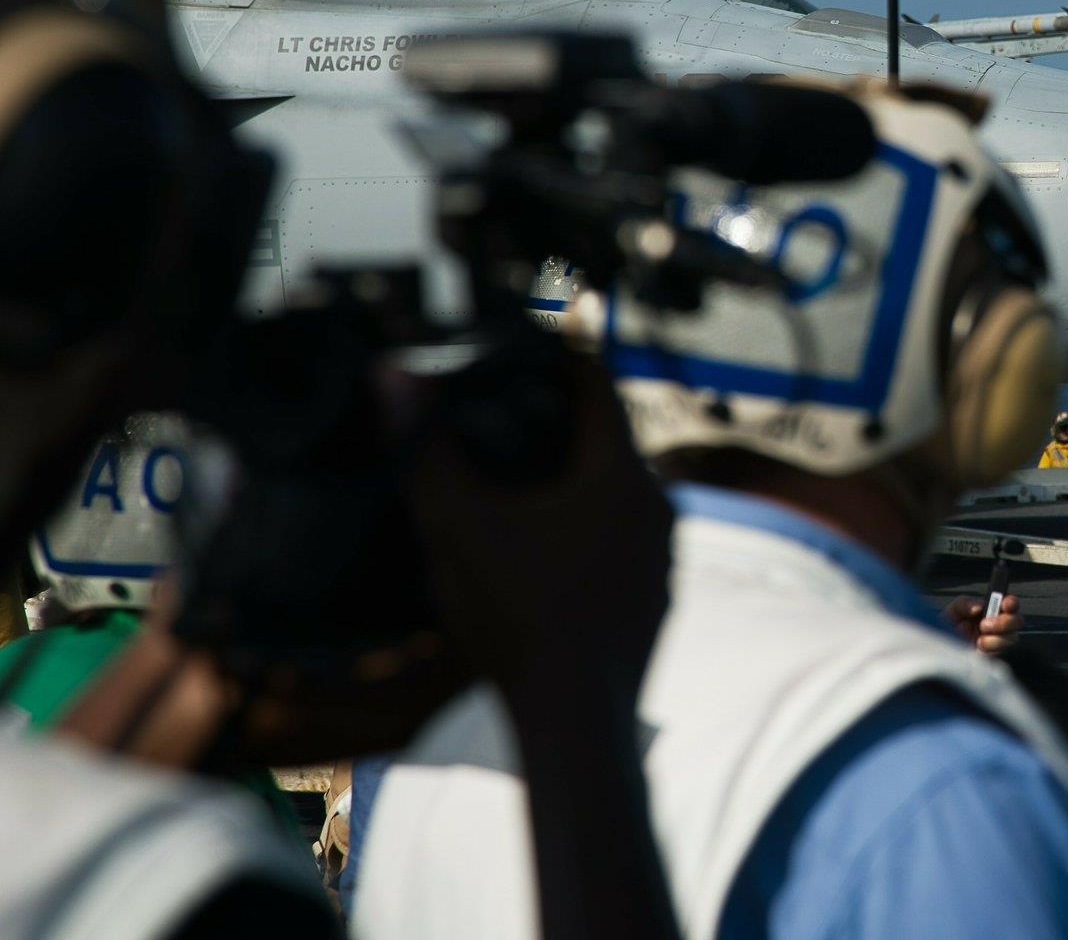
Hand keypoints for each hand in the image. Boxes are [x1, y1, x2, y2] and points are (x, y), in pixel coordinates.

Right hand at [402, 340, 669, 704]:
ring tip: (525, 483)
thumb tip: (395, 375)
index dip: (561, 362)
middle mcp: (659, 506)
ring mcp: (667, 556)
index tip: (528, 351)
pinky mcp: (660, 596)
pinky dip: (591, 532)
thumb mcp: (458, 526)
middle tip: (514, 414)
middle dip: (563, 425)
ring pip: (621, 495)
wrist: (576, 722)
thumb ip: (426, 447)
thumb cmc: (521, 621)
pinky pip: (626, 542)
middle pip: (611, 440)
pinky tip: (550, 550)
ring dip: (578, 483)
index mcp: (620, 475)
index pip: (598, 387)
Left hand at [943, 593, 1021, 653]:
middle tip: (984, 625)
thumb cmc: (948, 629)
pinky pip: (1003, 655)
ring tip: (978, 642)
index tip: (1005, 604)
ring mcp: (999, 644)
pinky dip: (991, 652)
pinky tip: (979, 651)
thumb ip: (964, 603)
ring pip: (1012, 639)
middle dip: (1004, 622)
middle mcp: (999, 627)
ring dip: (995, 640)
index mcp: (992, 611)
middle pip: (1017, 621)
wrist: (941, 652)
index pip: (1010, 604)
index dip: (1011, 603)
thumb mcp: (953, 611)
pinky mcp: (995, 659)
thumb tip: (978, 606)